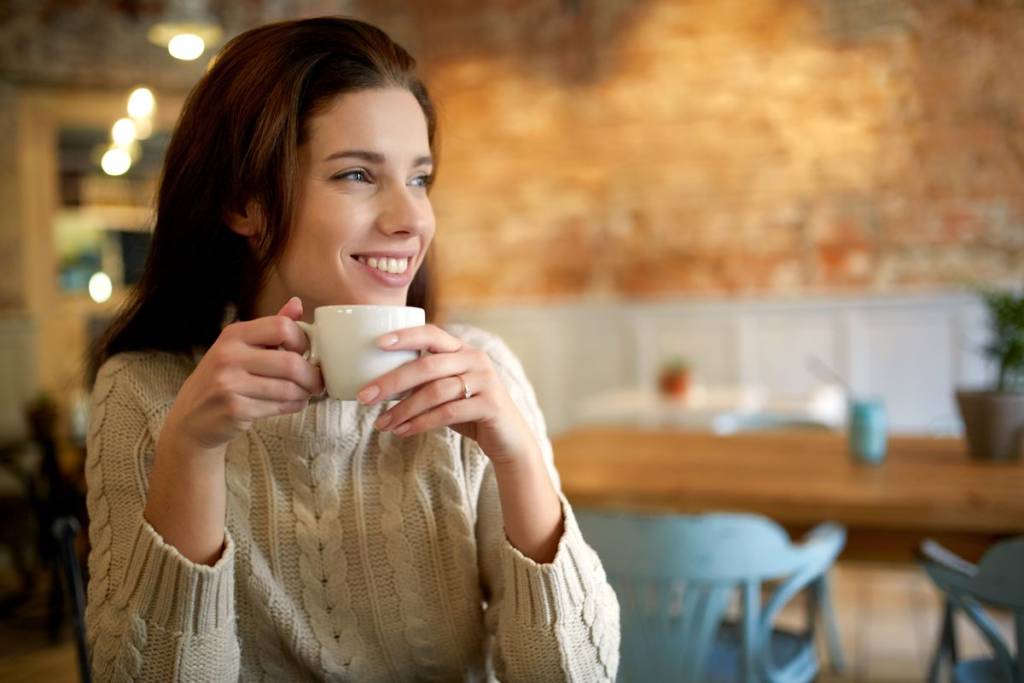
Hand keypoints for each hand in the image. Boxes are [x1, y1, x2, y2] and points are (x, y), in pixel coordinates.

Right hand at [162, 296, 323, 456]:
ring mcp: (229, 384)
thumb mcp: (240, 347)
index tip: (307, 352)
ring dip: (305, 393)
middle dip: (312, 375)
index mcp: (234, 334)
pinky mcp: (235, 409)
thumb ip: (270, 328)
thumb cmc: (223, 379)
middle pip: (290, 362)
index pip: (282, 327)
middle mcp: (229, 356)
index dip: (303, 341)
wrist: (191, 418)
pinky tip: (292, 403)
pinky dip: (294, 406)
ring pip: (288, 388)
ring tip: (306, 393)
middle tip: (317, 381)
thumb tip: (297, 303)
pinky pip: (279, 406)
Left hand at [357, 325, 537, 466]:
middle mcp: (476, 359)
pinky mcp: (490, 405)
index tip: (377, 344)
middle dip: (392, 381)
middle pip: (427, 365)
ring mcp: (486, 381)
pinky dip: (421, 423)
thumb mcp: (446, 392)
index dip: (405, 336)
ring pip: (435, 392)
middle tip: (365, 396)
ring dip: (403, 409)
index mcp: (463, 349)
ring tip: (381, 424)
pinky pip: (448, 413)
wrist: (509, 440)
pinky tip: (402, 432)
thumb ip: (423, 382)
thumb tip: (378, 384)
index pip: (432, 333)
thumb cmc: (469, 412)